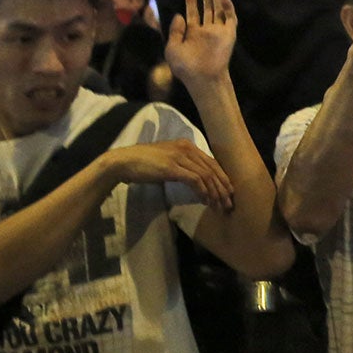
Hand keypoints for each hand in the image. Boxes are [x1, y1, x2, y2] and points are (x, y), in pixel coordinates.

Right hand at [105, 139, 234, 207]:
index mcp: (187, 145)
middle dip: (223, 188)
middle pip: (212, 169)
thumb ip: (182, 166)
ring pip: (206, 176)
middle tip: (228, 204)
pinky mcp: (172, 167)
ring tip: (218, 206)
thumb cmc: (143, 164)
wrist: (124, 162)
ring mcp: (179, 156)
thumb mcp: (168, 161)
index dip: (222, 178)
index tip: (228, 193)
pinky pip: (195, 180)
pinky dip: (203, 191)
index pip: (212, 162)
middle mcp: (187, 148)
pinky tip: (205, 201)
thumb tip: (196, 181)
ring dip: (215, 193)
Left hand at [166, 0, 236, 85]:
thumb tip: (179, 15)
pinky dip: (228, 7)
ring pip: (219, 9)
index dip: (191, 2)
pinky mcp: (229, 33)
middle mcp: (206, 30)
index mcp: (193, 34)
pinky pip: (230, 18)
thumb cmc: (185, 66)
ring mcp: (218, 31)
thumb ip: (175, 31)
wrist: (202, 77)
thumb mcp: (172, 48)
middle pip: (207, 8)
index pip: (193, 14)